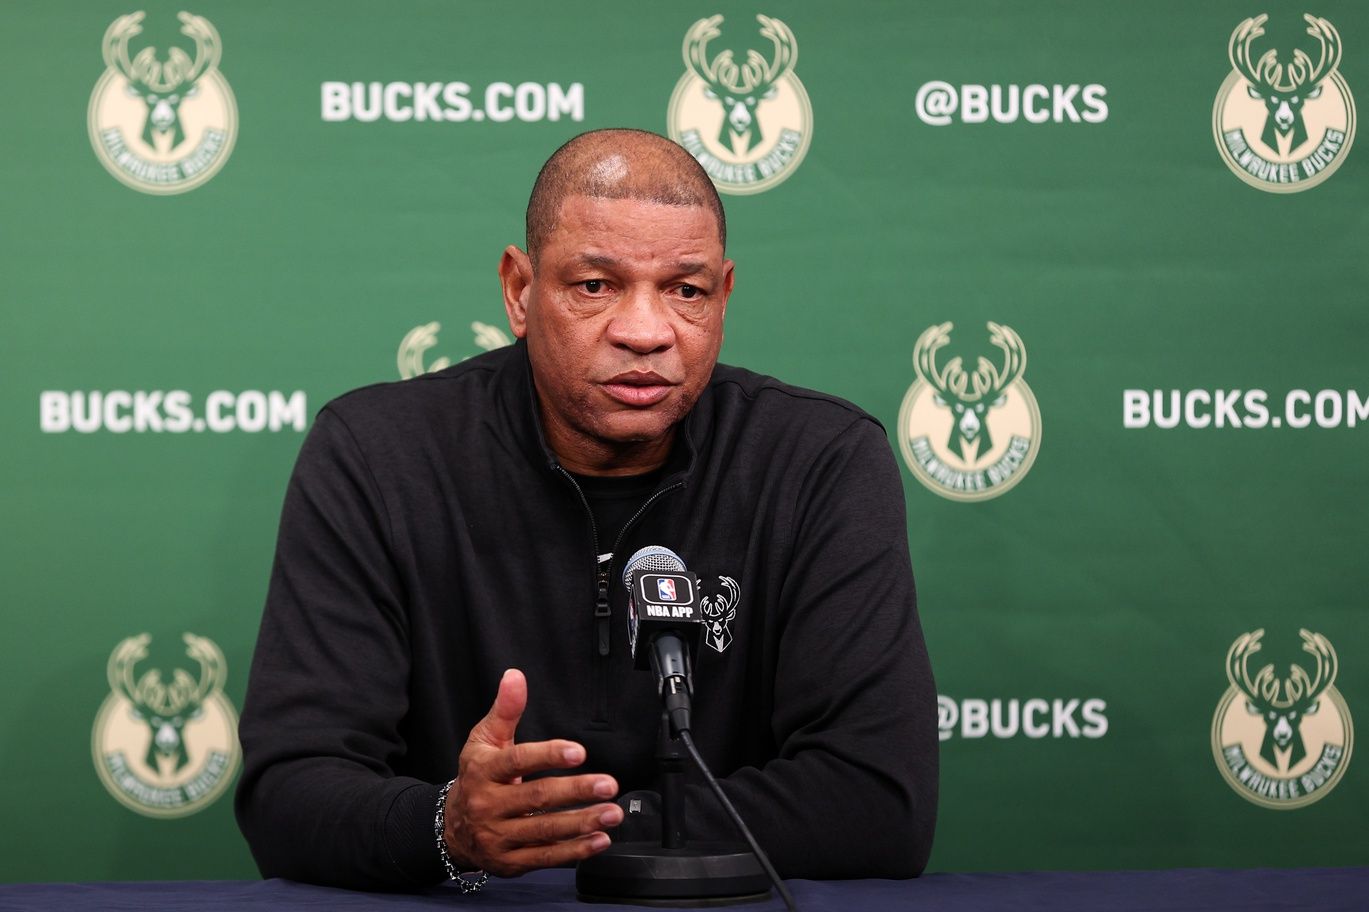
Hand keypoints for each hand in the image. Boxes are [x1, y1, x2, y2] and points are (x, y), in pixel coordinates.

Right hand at [442, 668, 623, 875]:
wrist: (451, 828)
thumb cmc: (477, 776)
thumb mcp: (484, 740)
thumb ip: (506, 709)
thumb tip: (515, 676)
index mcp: (483, 771)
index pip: (517, 761)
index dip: (548, 755)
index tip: (578, 751)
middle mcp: (488, 805)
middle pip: (536, 797)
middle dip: (576, 791)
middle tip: (608, 784)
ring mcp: (498, 836)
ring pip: (544, 830)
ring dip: (583, 822)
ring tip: (612, 812)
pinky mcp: (510, 862)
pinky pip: (545, 856)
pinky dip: (574, 851)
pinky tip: (599, 839)